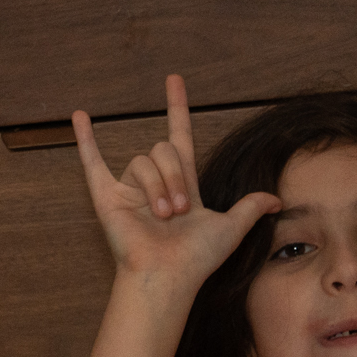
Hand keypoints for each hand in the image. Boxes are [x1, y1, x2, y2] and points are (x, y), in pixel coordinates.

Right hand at [74, 75, 281, 291]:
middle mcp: (155, 184)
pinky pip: (93, 164)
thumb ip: (251, 207)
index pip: (179, 136)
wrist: (168, 276)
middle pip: (164, 151)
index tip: (174, 80)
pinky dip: (85, 141)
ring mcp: (130, 191)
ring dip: (158, 187)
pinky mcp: (107, 199)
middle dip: (176, 177)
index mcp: (182, 185)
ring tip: (163, 216)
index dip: (177, 108)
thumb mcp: (232, 228)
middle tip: (180, 210)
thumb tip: (277, 200)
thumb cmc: (197, 259)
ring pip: (142, 162)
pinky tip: (79, 116)